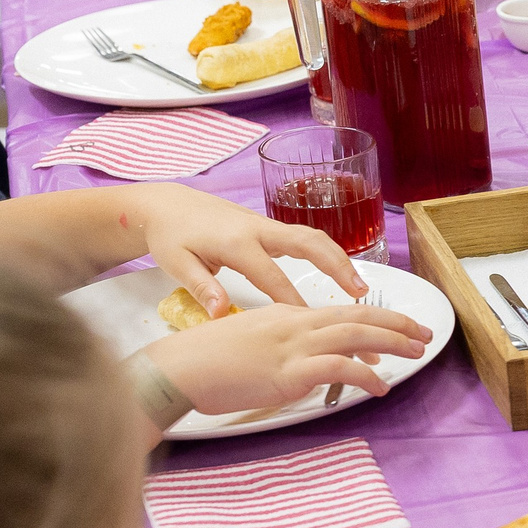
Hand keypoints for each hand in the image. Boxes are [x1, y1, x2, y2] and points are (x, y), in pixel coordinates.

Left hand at [124, 183, 365, 315]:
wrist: (167, 205)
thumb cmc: (170, 237)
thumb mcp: (176, 263)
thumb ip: (201, 287)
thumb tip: (221, 313)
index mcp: (236, 243)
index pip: (272, 276)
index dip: (293, 300)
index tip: (312, 322)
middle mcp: (258, 230)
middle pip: (309, 244)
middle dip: (337, 266)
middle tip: (360, 293)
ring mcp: (266, 226)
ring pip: (313, 237)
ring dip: (340, 258)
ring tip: (360, 287)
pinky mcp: (269, 227)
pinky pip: (305, 238)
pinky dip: (328, 253)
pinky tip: (341, 272)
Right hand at [138, 300, 430, 413]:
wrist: (175, 369)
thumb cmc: (206, 362)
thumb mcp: (253, 346)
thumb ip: (287, 352)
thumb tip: (316, 368)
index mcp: (286, 315)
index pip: (341, 313)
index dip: (377, 320)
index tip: (400, 329)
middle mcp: (294, 324)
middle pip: (357, 317)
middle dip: (397, 323)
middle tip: (425, 333)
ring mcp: (291, 345)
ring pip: (355, 335)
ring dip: (392, 342)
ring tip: (417, 352)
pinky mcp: (287, 371)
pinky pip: (337, 367)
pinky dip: (364, 375)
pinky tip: (380, 387)